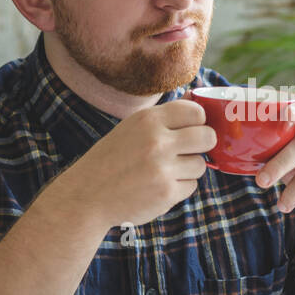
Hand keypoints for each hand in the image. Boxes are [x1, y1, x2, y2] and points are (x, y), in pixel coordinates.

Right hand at [56, 99, 216, 227]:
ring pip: (200, 164)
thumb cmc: (112, 158)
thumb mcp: (133, 128)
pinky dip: (180, 187)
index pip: (197, 112)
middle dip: (203, 144)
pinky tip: (159, 186)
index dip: (198, 121)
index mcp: (148, 119)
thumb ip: (166, 116)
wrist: (87, 195)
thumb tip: (196, 100)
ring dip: (188, 169)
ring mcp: (162, 169)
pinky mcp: (166, 193)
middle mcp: (157, 141)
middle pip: (208, 137)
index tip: (191, 129)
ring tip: (165, 170)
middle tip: (188, 150)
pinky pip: (191, 186)